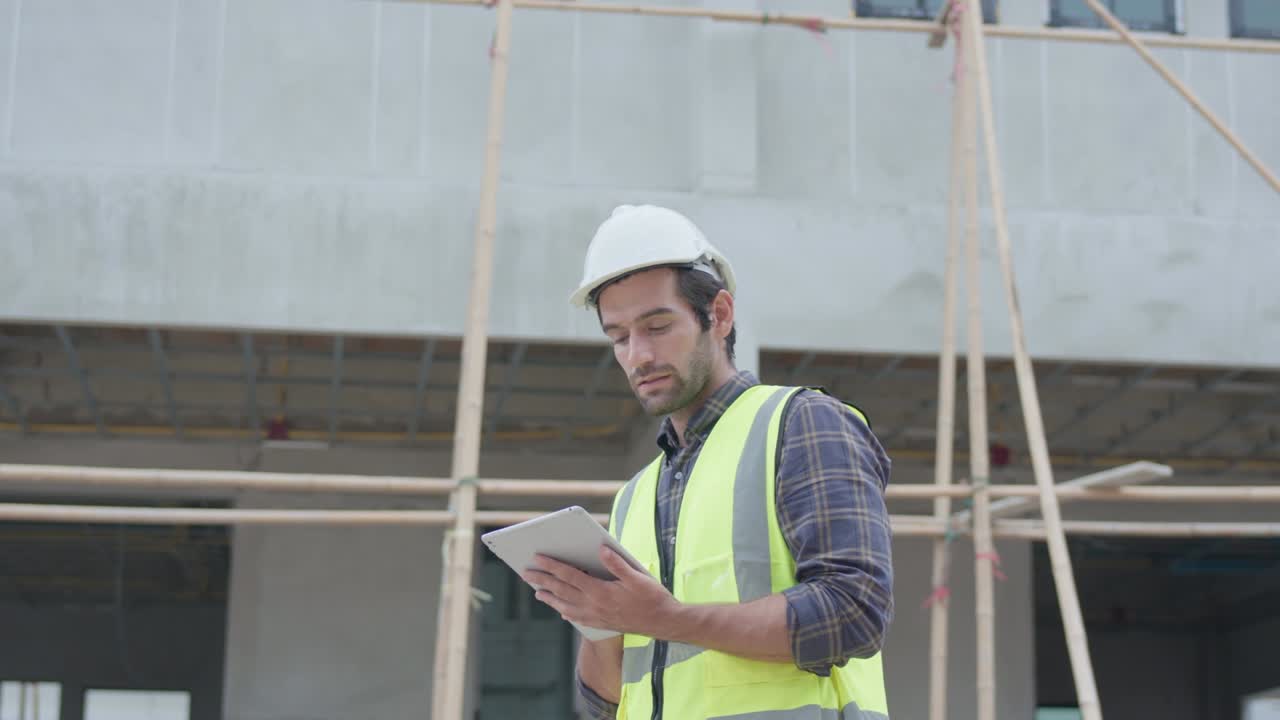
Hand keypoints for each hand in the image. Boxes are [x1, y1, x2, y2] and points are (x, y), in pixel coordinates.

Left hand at [524, 546, 678, 637]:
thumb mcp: (637, 576)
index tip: (538, 558)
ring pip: (566, 606)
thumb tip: (601, 549)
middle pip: (562, 590)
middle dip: (543, 580)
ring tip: (537, 591)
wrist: (662, 623)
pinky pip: (577, 617)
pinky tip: (560, 610)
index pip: (570, 576)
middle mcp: (594, 605)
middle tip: (526, 573)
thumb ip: (617, 563)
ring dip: (550, 597)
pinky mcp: (601, 623)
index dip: (552, 566)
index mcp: (600, 591)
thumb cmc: (652, 597)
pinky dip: (565, 611)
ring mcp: (596, 617)